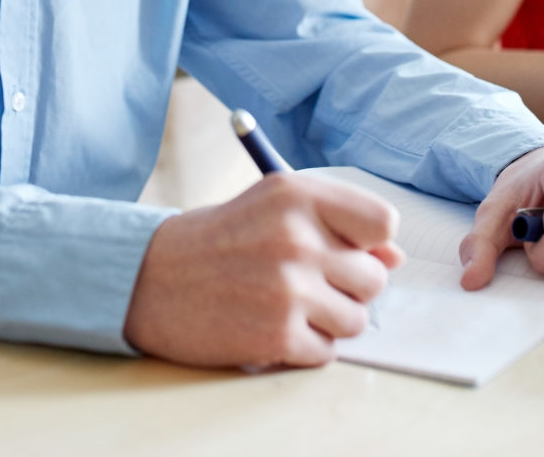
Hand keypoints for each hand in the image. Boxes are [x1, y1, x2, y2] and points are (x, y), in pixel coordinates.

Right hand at [124, 172, 402, 368]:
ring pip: (356, 319)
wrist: (148, 278)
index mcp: (297, 194)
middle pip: (374, 278)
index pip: (383, 223)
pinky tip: (268, 324)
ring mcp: (288, 288)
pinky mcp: (277, 334)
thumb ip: (337, 227)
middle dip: (345, 286)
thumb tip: (395, 257)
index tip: (344, 248)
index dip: (370, 243)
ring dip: (327, 320)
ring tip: (283, 303)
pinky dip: (303, 345)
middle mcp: (297, 237)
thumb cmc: (219, 241)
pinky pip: (326, 351)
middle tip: (300, 280)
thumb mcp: (273, 210)